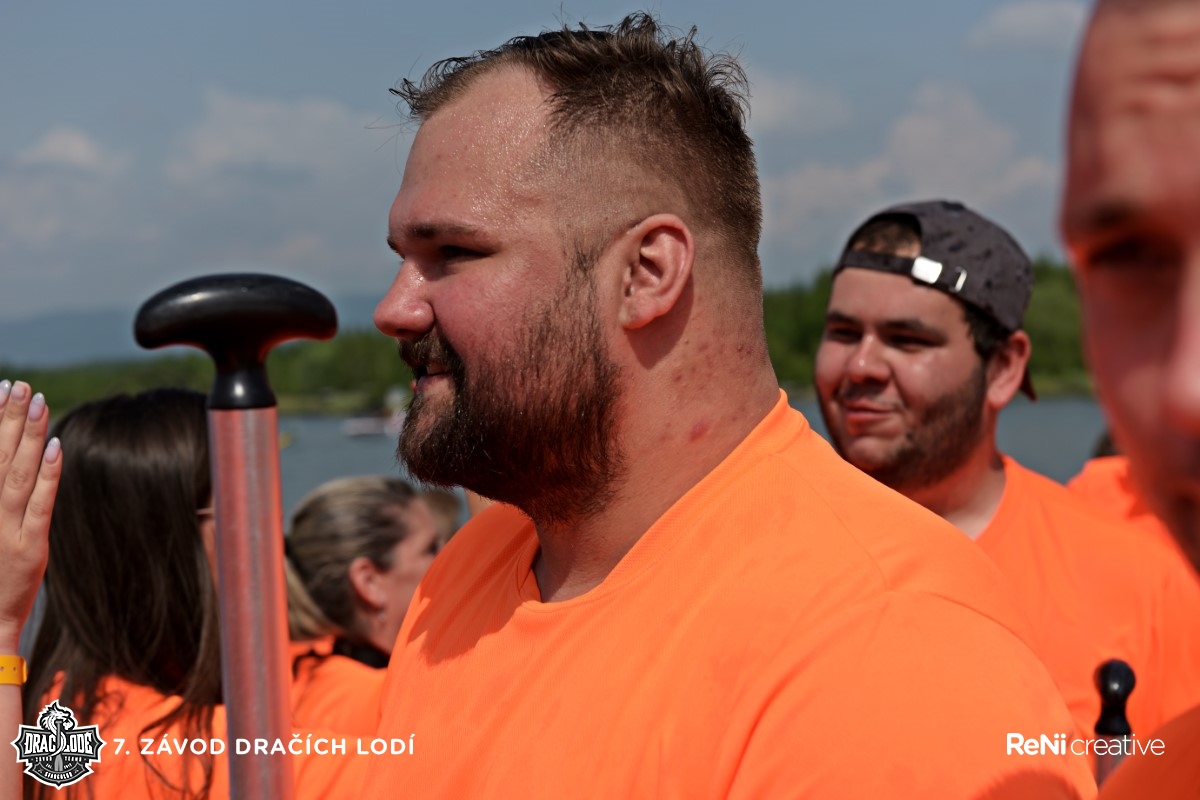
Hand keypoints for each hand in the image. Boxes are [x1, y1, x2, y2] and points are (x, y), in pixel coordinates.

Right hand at [0, 381, 60, 652]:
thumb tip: (9, 457)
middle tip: (19, 384)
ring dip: (28, 435)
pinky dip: (49, 474)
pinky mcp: (30, 547)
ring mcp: (5, 529)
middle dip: (8, 417)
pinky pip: (40, 504)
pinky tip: (56, 446)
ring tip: (37, 401)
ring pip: (18, 473)